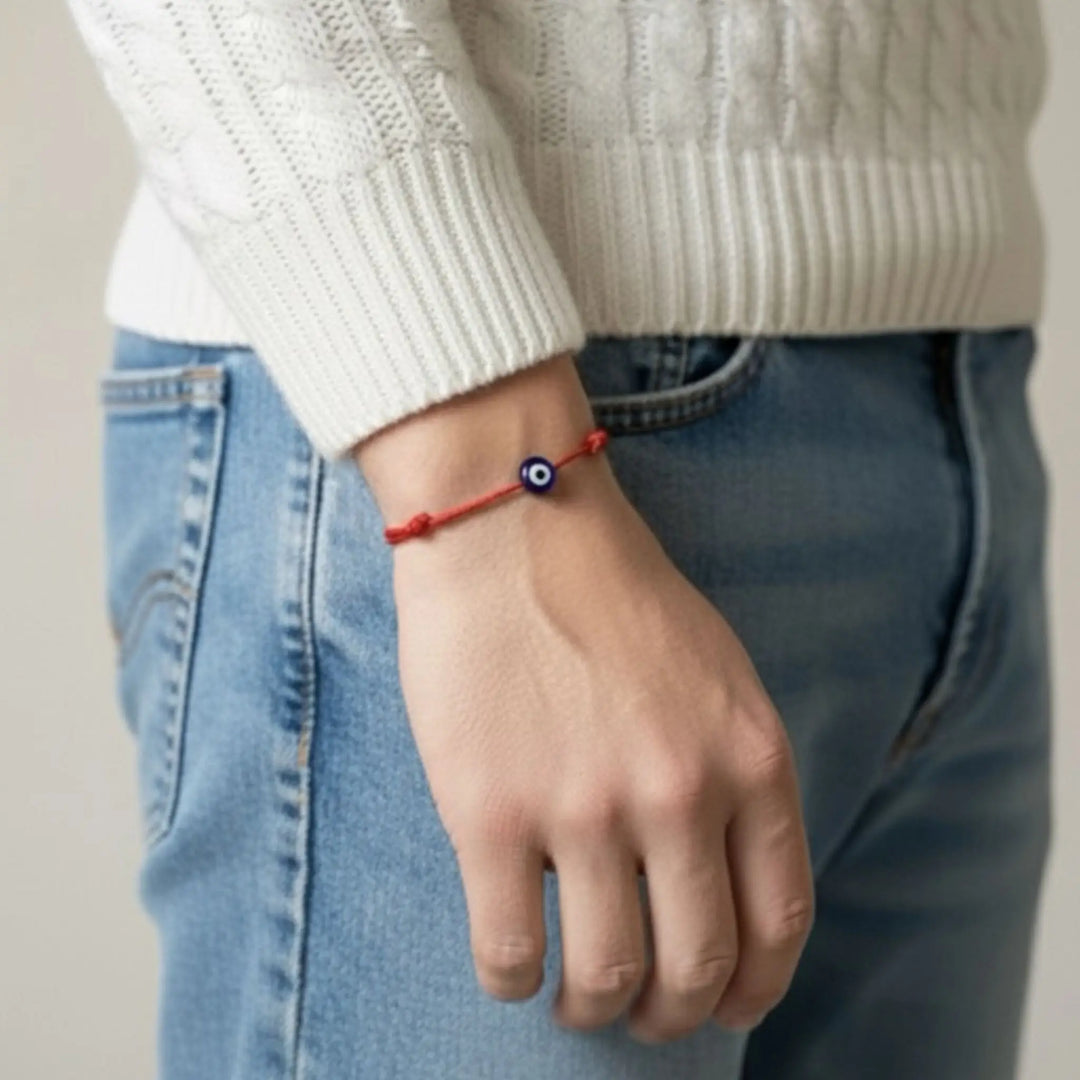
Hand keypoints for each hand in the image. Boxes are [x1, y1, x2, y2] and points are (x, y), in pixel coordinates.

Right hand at [356, 354, 813, 1041]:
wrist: (514, 523)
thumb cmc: (612, 591)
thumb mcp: (721, 672)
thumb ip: (736, 772)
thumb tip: (719, 875)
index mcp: (750, 758)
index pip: (781, 920)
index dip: (756, 987)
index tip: (728, 1006)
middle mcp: (681, 793)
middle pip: (696, 969)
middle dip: (670, 1014)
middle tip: (641, 1011)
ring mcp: (586, 807)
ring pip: (604, 978)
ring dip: (591, 1009)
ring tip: (574, 996)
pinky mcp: (492, 813)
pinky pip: (509, 951)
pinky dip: (512, 980)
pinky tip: (509, 962)